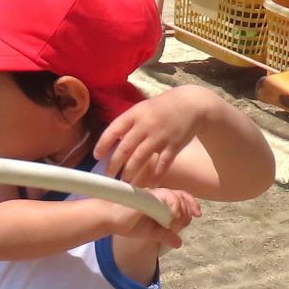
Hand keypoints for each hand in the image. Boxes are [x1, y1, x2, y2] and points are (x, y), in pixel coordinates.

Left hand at [95, 86, 213, 185]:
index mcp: (135, 114)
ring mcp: (160, 136)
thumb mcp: (142, 109)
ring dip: (130, 173)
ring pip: (140, 158)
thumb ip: (128, 124)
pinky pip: (162, 164)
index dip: (103, 144)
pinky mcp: (174, 145)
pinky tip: (151, 185)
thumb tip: (110, 142)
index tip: (96, 157)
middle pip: (125, 148)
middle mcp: (146, 125)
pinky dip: (156, 176)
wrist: (192, 104)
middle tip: (109, 177)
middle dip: (114, 165)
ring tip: (125, 183)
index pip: (113, 130)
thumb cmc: (162, 108)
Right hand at [111, 187, 200, 250]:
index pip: (181, 198)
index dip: (192, 205)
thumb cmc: (125, 223)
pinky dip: (173, 206)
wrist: (108, 219)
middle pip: (183, 197)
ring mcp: (154, 194)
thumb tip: (179, 243)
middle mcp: (159, 194)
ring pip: (177, 198)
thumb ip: (164, 235)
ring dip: (180, 213)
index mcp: (160, 201)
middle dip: (186, 213)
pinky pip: (168, 197)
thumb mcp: (150, 232)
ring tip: (172, 225)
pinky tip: (171, 218)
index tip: (198, 214)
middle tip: (178, 226)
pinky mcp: (149, 195)